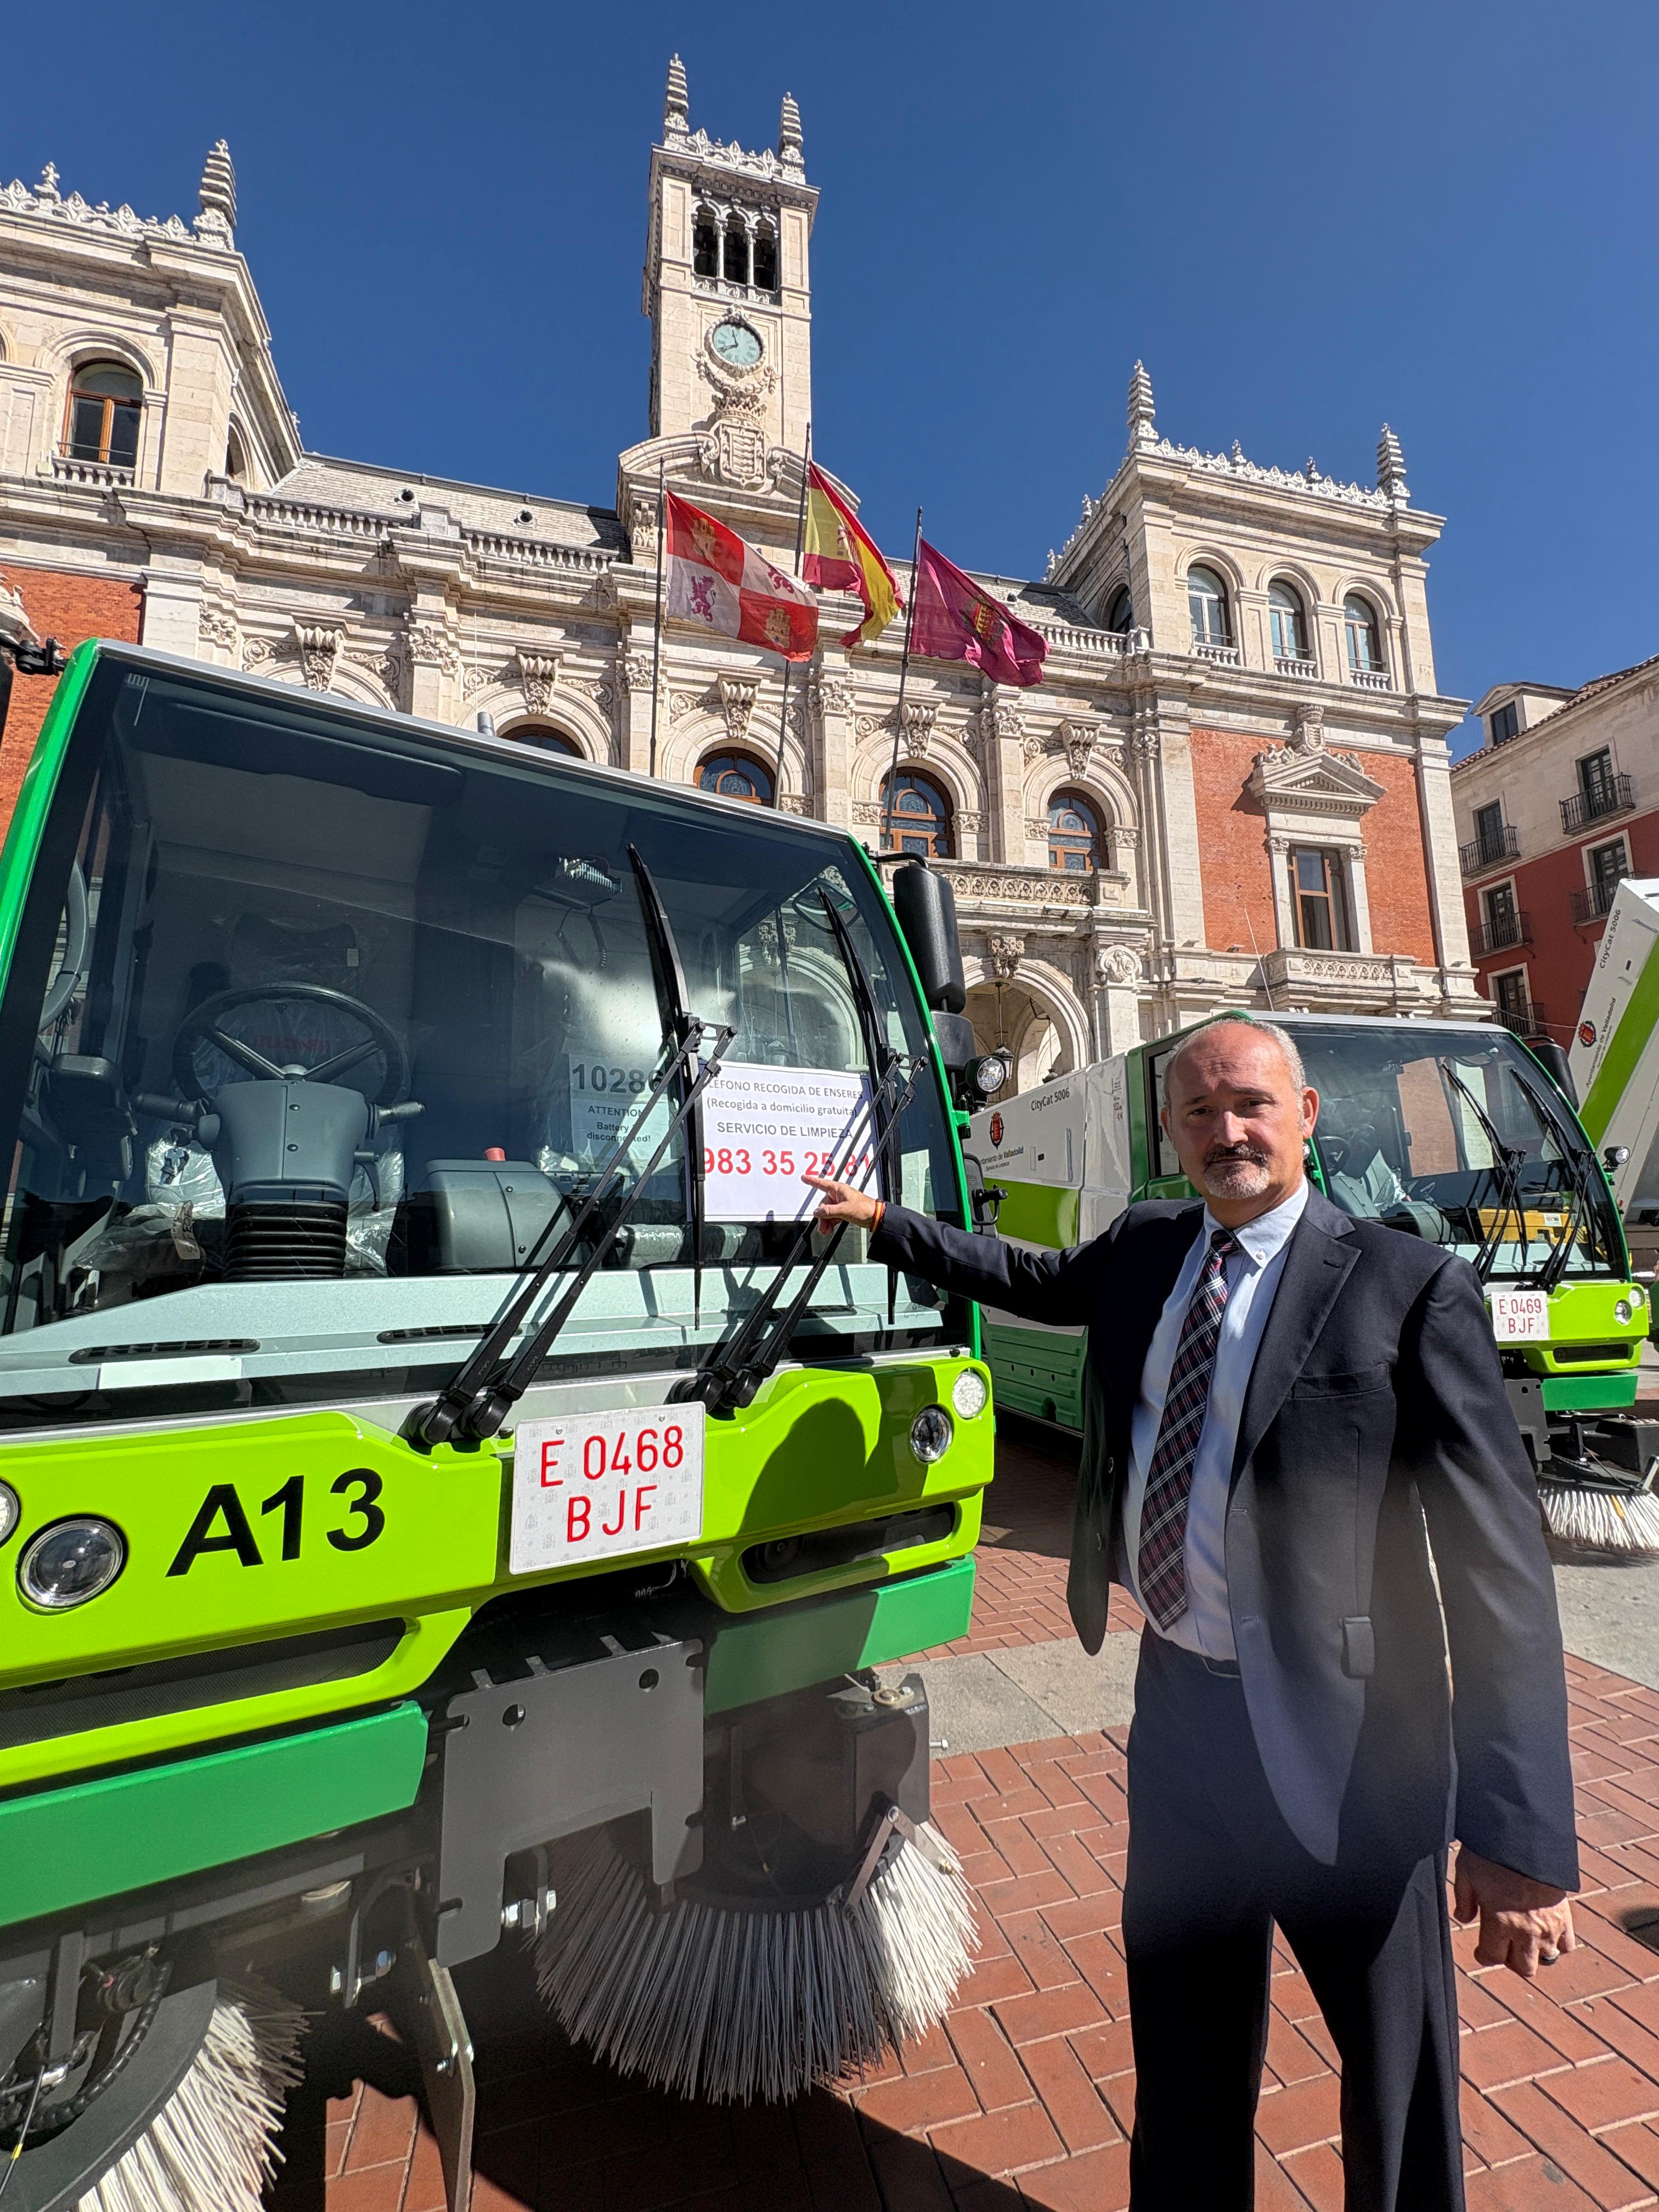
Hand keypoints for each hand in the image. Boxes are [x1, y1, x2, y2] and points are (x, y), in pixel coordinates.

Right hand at [803, 1170, 879, 1231]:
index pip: (822, 1184)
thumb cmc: (864, 1208)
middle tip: (822, 1225)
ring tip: (826, 1230)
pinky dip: (830, 1223)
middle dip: (822, 1216)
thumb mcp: (844, 1209)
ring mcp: (841, 1204)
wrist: (875, 1217)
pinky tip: (830, 1229)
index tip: (804, 1178)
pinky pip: (832, 1217)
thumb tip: (818, 1212)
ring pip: (827, 1212)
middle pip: (823, 1205)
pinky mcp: (843, 1211)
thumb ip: (829, 1211)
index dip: (812, 1181)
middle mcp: (838, 1195)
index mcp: (839, 1189)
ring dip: (826, 1222)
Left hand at [1453, 1846, 1576, 1979]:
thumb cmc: (1493, 1852)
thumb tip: (1462, 1918)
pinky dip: (1558, 1943)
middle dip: (1511, 1961)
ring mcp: (1548, 1925)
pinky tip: (1546, 1932)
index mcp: (1498, 1921)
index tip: (1481, 1950)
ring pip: (1546, 1959)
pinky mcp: (1565, 1916)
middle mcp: (1525, 1930)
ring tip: (1525, 1940)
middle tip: (1503, 1946)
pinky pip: (1567, 1944)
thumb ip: (1463, 1899)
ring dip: (1535, 1953)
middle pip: (1523, 1968)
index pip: (1492, 1957)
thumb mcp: (1466, 1871)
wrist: (1527, 1837)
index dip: (1484, 1956)